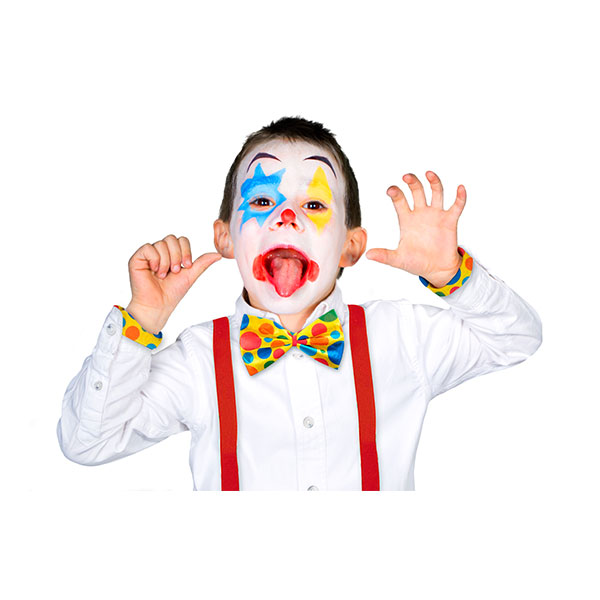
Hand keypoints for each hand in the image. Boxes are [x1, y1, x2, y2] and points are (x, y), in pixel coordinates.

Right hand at [126, 234, 220, 332]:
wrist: (159, 305)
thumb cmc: (172, 293)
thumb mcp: (190, 275)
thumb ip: (202, 263)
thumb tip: (218, 254)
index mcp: (172, 254)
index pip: (182, 240)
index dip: (186, 251)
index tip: (187, 266)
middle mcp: (160, 252)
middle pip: (172, 238)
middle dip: (177, 256)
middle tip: (175, 271)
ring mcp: (148, 255)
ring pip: (161, 244)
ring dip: (166, 261)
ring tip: (163, 275)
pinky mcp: (137, 258)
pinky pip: (148, 248)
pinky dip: (155, 260)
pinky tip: (155, 271)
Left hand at [366, 171, 465, 287]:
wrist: (436, 270)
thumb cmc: (416, 263)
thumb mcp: (398, 259)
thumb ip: (384, 256)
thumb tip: (368, 255)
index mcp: (407, 220)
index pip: (400, 201)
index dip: (396, 193)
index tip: (391, 190)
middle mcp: (421, 213)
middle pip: (417, 191)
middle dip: (412, 182)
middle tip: (407, 177)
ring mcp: (436, 215)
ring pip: (436, 193)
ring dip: (433, 182)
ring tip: (428, 174)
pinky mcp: (450, 221)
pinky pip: (456, 206)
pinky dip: (459, 197)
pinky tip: (460, 188)